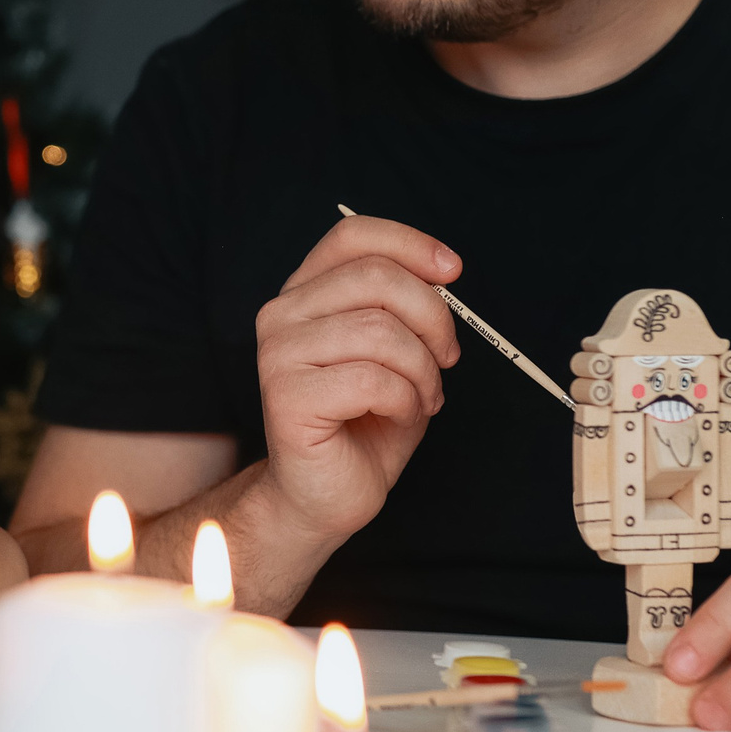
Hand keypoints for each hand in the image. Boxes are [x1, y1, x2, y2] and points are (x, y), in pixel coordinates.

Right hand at [248, 213, 461, 562]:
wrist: (326, 495)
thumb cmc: (364, 424)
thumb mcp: (397, 353)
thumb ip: (406, 308)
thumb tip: (441, 273)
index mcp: (306, 294)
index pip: (352, 236)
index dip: (410, 244)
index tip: (452, 272)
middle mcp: (282, 315)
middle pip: (376, 278)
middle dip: (433, 319)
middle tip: (447, 361)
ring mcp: (278, 354)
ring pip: (382, 332)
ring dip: (423, 372)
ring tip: (421, 399)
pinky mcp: (287, 396)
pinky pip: (373, 380)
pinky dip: (405, 401)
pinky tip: (398, 417)